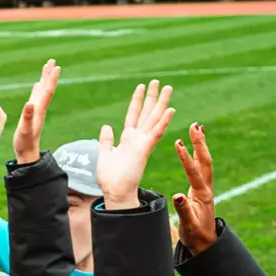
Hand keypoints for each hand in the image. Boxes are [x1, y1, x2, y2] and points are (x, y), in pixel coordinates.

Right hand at [13, 59, 59, 162]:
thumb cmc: (25, 142)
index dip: (51, 79)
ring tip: (47, 67)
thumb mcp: (25, 130)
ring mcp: (37, 110)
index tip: (56, 67)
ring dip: (44, 79)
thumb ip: (27, 117)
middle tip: (53, 61)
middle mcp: (40, 108)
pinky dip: (38, 88)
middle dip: (49, 74)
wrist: (27, 152)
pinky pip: (36, 97)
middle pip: (47, 88)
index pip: (47, 91)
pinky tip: (37, 85)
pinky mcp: (32, 113)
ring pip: (42, 90)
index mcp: (39, 110)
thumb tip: (30, 103)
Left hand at [95, 80, 175, 210]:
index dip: (137, 100)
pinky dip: (163, 122)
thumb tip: (107, 126)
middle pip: (146, 113)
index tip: (141, 86)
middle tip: (159, 82)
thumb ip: (106, 140)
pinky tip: (170, 110)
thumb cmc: (110, 178)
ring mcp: (143, 143)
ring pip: (154, 119)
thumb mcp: (104, 154)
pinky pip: (156, 133)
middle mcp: (137, 139)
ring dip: (161, 104)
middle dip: (152, 97)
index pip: (133, 114)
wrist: (115, 193)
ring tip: (168, 88)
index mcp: (128, 139)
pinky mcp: (145, 150)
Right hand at [173, 123, 216, 254]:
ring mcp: (205, 187)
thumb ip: (183, 209)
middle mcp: (206, 188)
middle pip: (204, 161)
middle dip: (199, 143)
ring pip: (205, 161)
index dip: (186, 157)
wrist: (206, 243)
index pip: (193, 172)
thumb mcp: (188, 225)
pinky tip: (196, 145)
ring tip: (197, 127)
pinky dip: (199, 153)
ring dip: (201, 144)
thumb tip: (177, 195)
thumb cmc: (195, 235)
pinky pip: (202, 166)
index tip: (179, 142)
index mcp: (202, 195)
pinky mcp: (202, 188)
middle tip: (194, 125)